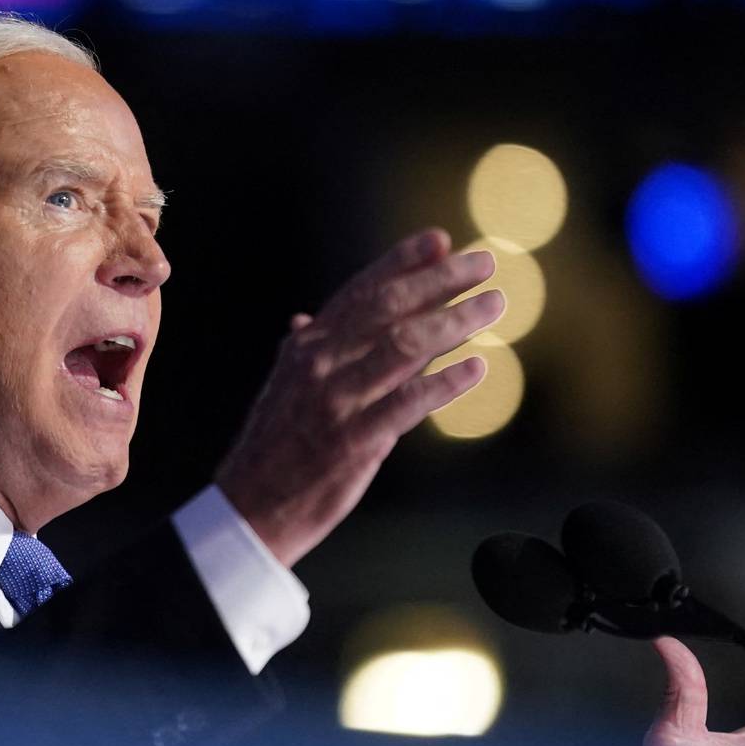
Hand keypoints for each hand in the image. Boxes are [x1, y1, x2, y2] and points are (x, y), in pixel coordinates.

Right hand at [215, 228, 503, 566]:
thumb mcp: (285, 386)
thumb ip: (308, 349)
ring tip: (494, 305)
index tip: (441, 239)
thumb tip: (307, 315)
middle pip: (389, 307)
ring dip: (455, 321)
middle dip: (440, 280)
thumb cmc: (276, 444)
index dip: (402, 261)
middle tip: (484, 261)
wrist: (250, 506)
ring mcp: (337, 401)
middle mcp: (321, 363)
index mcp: (308, 346)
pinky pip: (409, 403)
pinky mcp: (355, 442)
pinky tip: (478, 367)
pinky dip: (446, 382)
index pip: (361, 290)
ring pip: (404, 347)